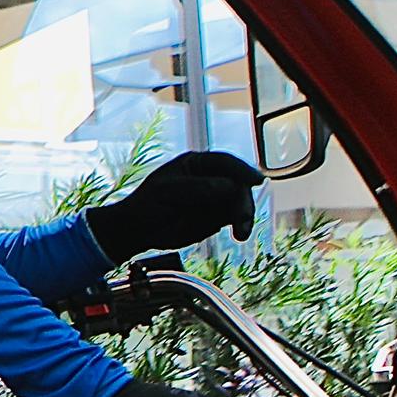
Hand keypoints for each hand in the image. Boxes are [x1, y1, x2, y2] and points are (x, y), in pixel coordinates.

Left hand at [94, 150, 260, 261]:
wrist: (139, 230)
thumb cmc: (147, 204)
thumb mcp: (167, 192)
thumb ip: (198, 188)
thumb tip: (229, 186)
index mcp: (196, 163)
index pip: (225, 162)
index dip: (243, 170)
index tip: (257, 180)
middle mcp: (211, 177)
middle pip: (239, 184)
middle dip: (243, 201)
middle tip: (241, 220)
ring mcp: (216, 197)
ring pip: (241, 202)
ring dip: (245, 216)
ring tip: (241, 233)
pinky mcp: (218, 216)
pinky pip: (236, 217)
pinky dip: (240, 225)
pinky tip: (239, 234)